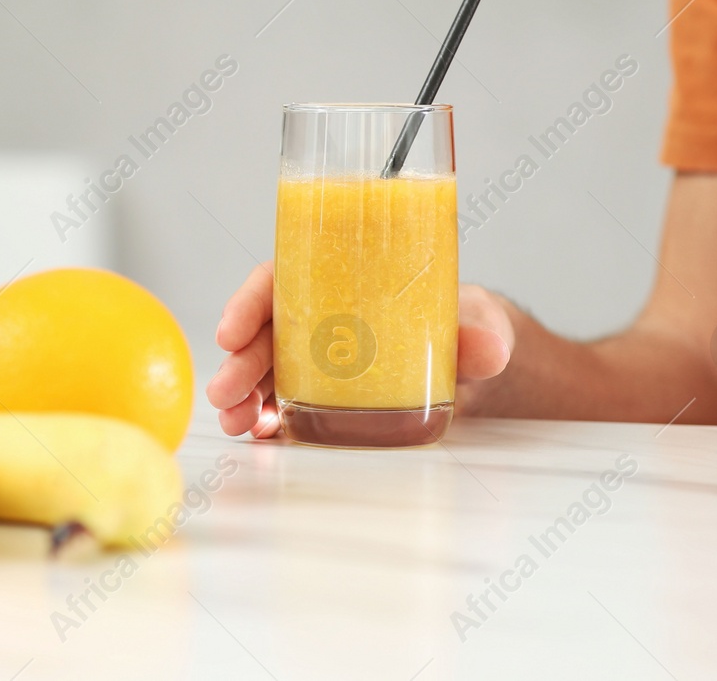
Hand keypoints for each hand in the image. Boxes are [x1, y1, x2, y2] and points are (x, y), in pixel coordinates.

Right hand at [204, 262, 516, 437]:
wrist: (483, 370)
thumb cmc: (470, 327)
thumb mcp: (479, 323)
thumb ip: (482, 333)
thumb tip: (490, 349)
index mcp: (346, 282)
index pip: (284, 280)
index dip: (250, 303)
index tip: (230, 330)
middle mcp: (324, 320)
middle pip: (266, 332)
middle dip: (239, 362)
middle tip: (226, 393)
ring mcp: (321, 363)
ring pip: (267, 373)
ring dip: (243, 397)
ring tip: (235, 423)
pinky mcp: (328, 402)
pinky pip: (286, 408)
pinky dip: (267, 421)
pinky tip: (261, 435)